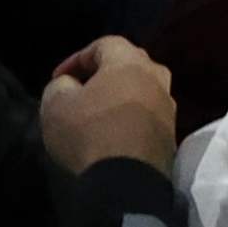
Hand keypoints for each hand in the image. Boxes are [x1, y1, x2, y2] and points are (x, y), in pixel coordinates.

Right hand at [37, 34, 178, 174]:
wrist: (127, 183)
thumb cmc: (89, 133)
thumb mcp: (56, 105)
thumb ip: (60, 85)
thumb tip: (70, 84)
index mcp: (131, 62)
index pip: (104, 44)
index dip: (76, 58)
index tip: (57, 79)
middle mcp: (157, 77)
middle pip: (127, 64)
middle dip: (101, 74)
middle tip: (78, 90)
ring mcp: (169, 106)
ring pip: (141, 89)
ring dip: (118, 96)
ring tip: (95, 113)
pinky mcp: (171, 133)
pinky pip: (147, 115)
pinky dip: (130, 117)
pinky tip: (113, 133)